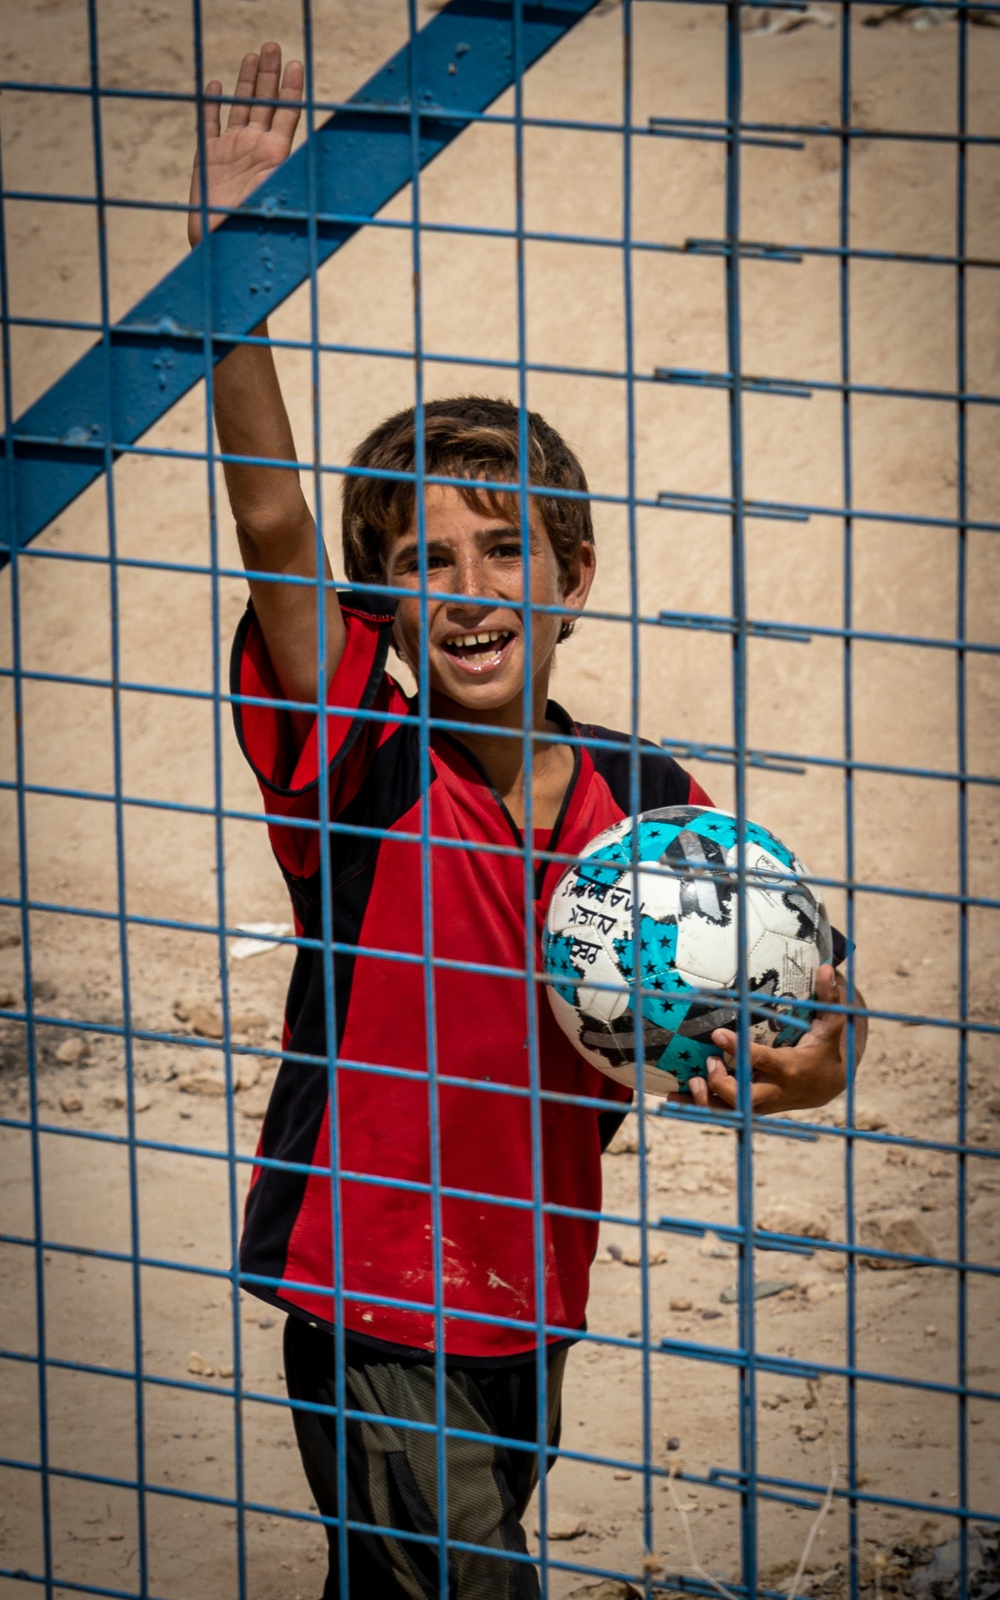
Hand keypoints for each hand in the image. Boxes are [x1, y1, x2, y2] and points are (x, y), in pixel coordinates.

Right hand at [188, 43, 302, 246]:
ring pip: (239, 107)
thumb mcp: (278, 199)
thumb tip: (314, 169)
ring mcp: (232, 151)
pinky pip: (209, 123)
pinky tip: (216, 85)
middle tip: (272, 45)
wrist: (223, 248)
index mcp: (275, 156)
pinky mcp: (209, 157)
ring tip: (253, 54)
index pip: (287, 113)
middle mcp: (255, 149)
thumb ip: (289, 178)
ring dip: (245, 81)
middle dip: (269, 74)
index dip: (292, 88)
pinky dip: (213, 104)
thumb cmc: (254, 229)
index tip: (296, 63)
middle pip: (264, 102)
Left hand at [678, 965, 865, 1116]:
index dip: (740, 1050)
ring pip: (731, 1112)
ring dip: (705, 1103)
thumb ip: (829, 998)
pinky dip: (698, 1107)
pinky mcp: (750, 1107)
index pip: (763, 1061)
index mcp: (790, 1068)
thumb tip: (827, 966)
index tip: (718, 1032)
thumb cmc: (825, 1047)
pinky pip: (722, 1112)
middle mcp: (773, 1091)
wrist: (827, 1085)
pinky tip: (673, 1099)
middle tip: (709, 1062)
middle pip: (745, 1099)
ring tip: (688, 1083)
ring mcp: (760, 1103)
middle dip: (722, 1085)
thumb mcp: (831, 1023)